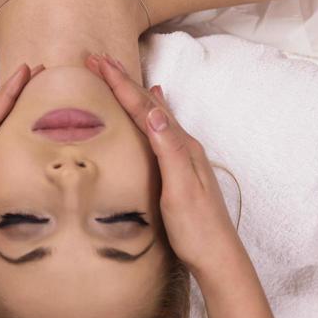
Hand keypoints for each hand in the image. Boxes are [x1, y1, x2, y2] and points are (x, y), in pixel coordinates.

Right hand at [84, 53, 238, 280]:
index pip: (145, 107)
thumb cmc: (197, 229)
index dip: (121, 84)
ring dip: (134, 93)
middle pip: (149, 104)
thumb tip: (154, 109)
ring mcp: (183, 157)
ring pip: (153, 114)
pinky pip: (158, 130)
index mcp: (181, 146)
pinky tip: (154, 109)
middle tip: (100, 60)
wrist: (218, 258)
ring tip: (120, 75)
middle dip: (124, 81)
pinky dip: (149, 113)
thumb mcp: (181, 189)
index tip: (100, 62)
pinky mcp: (179, 170)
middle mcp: (184, 145)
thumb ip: (169, 150)